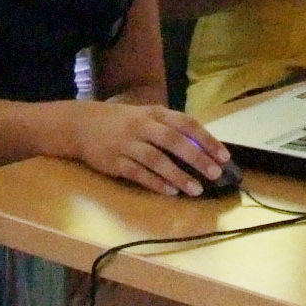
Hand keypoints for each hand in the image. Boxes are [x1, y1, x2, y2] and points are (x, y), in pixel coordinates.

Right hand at [70, 98, 231, 195]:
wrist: (81, 125)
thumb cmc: (122, 122)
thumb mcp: (146, 116)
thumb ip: (170, 129)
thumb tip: (202, 149)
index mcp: (155, 113)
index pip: (186, 123)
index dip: (206, 139)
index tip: (224, 156)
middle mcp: (142, 126)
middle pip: (174, 141)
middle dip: (197, 158)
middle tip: (215, 173)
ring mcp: (127, 144)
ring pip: (157, 160)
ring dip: (178, 175)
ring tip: (196, 189)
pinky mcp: (115, 162)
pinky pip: (138, 174)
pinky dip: (156, 183)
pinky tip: (171, 192)